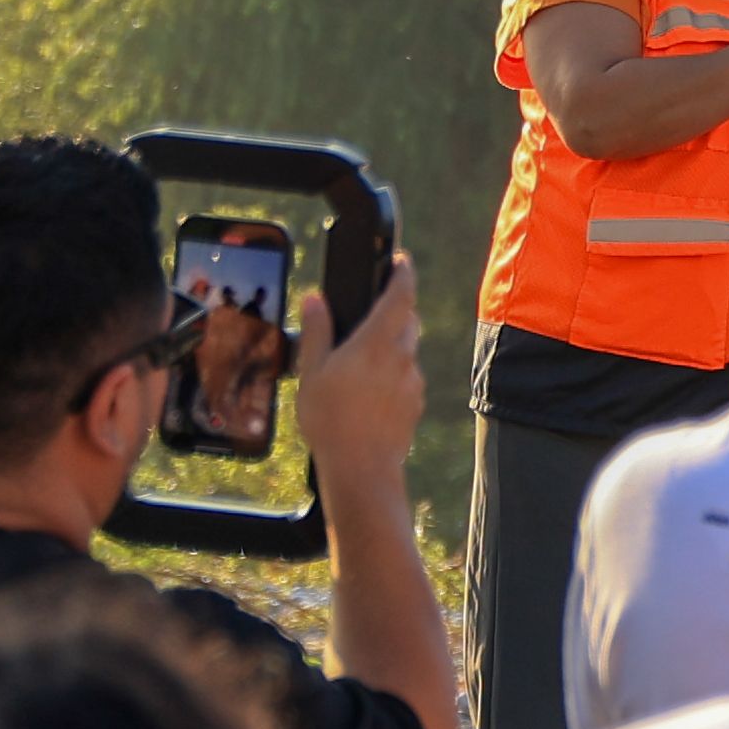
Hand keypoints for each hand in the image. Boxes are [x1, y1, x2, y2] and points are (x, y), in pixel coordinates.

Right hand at [298, 252, 427, 485]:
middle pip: (408, 321)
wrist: (361, 468)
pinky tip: (368, 394)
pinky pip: (407, 379)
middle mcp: (402, 357)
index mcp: (377, 342)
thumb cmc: (330, 419)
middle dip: (395, 312)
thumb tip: (316, 299)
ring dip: (392, 348)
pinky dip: (393, 376)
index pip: (400, 295)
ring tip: (359, 364)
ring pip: (407, 352)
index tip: (400, 261)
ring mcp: (413, 381)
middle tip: (371, 315)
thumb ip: (317, 331)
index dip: (402, 273)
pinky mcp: (416, 403)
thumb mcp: (312, 371)